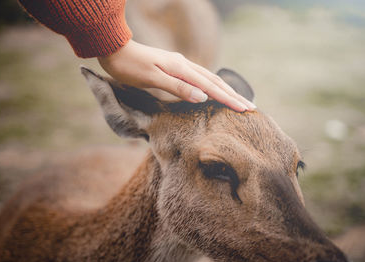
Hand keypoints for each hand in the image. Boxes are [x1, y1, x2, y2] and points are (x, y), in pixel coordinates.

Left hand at [97, 40, 255, 111]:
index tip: (245, 109)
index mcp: (181, 69)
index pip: (210, 87)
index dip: (228, 99)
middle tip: (250, 106)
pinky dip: (212, 86)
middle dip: (233, 95)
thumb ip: (177, 88)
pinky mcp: (174, 67)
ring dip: (225, 90)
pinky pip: (199, 77)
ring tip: (238, 99)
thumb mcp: (152, 78)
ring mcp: (180, 65)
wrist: (114, 49)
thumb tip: (202, 97)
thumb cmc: (130, 66)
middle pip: (214, 81)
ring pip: (208, 78)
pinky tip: (214, 90)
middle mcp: (184, 65)